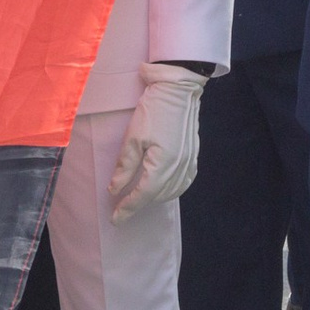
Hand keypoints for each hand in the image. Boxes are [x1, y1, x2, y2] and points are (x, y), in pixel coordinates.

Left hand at [107, 63, 209, 222]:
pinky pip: (183, 182)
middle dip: (138, 204)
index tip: (115, 219)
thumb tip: (115, 190)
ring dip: (154, 198)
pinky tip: (161, 188)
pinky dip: (171, 190)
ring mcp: (189, 162)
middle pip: (157, 196)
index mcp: (163, 164)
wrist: (178, 90)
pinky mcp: (193, 155)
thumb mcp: (133, 138)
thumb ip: (125, 167)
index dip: (127, 208)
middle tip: (121, 208)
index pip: (142, 195)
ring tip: (137, 199)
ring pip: (171, 192)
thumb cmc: (154, 110)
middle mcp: (179, 167)